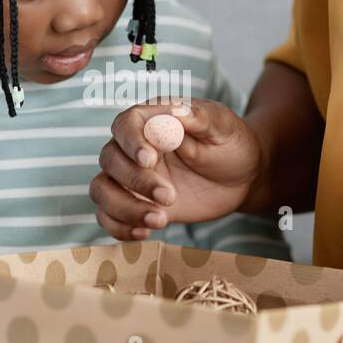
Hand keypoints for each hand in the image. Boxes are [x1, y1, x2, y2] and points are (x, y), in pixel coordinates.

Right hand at [90, 99, 261, 239]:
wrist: (240, 178)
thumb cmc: (230, 144)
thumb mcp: (224, 126)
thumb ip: (201, 117)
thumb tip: (177, 110)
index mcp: (152, 120)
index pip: (125, 124)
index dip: (131, 142)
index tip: (150, 160)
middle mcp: (133, 148)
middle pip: (110, 159)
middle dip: (136, 181)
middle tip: (170, 197)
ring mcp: (130, 178)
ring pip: (101, 189)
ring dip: (123, 207)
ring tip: (159, 220)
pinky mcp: (135, 204)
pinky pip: (108, 216)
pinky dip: (119, 227)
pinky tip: (145, 232)